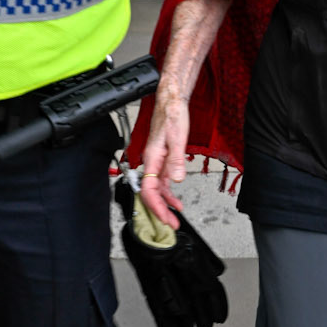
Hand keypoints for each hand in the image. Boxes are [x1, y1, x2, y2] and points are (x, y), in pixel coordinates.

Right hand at [139, 94, 190, 225]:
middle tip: (172, 224)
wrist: (171, 102)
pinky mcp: (162, 160)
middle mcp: (151, 162)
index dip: (156, 206)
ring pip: (156, 189)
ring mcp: (156, 162)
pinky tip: (176, 200)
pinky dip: (168, 193)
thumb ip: (176, 160)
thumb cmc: (172, 115)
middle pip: (151, 193)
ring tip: (174, 217)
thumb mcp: (178, 138)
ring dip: (165, 204)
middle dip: (160, 210)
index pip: (148, 190)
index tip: (166, 217)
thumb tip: (177, 179)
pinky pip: (161, 182)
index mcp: (152, 158)